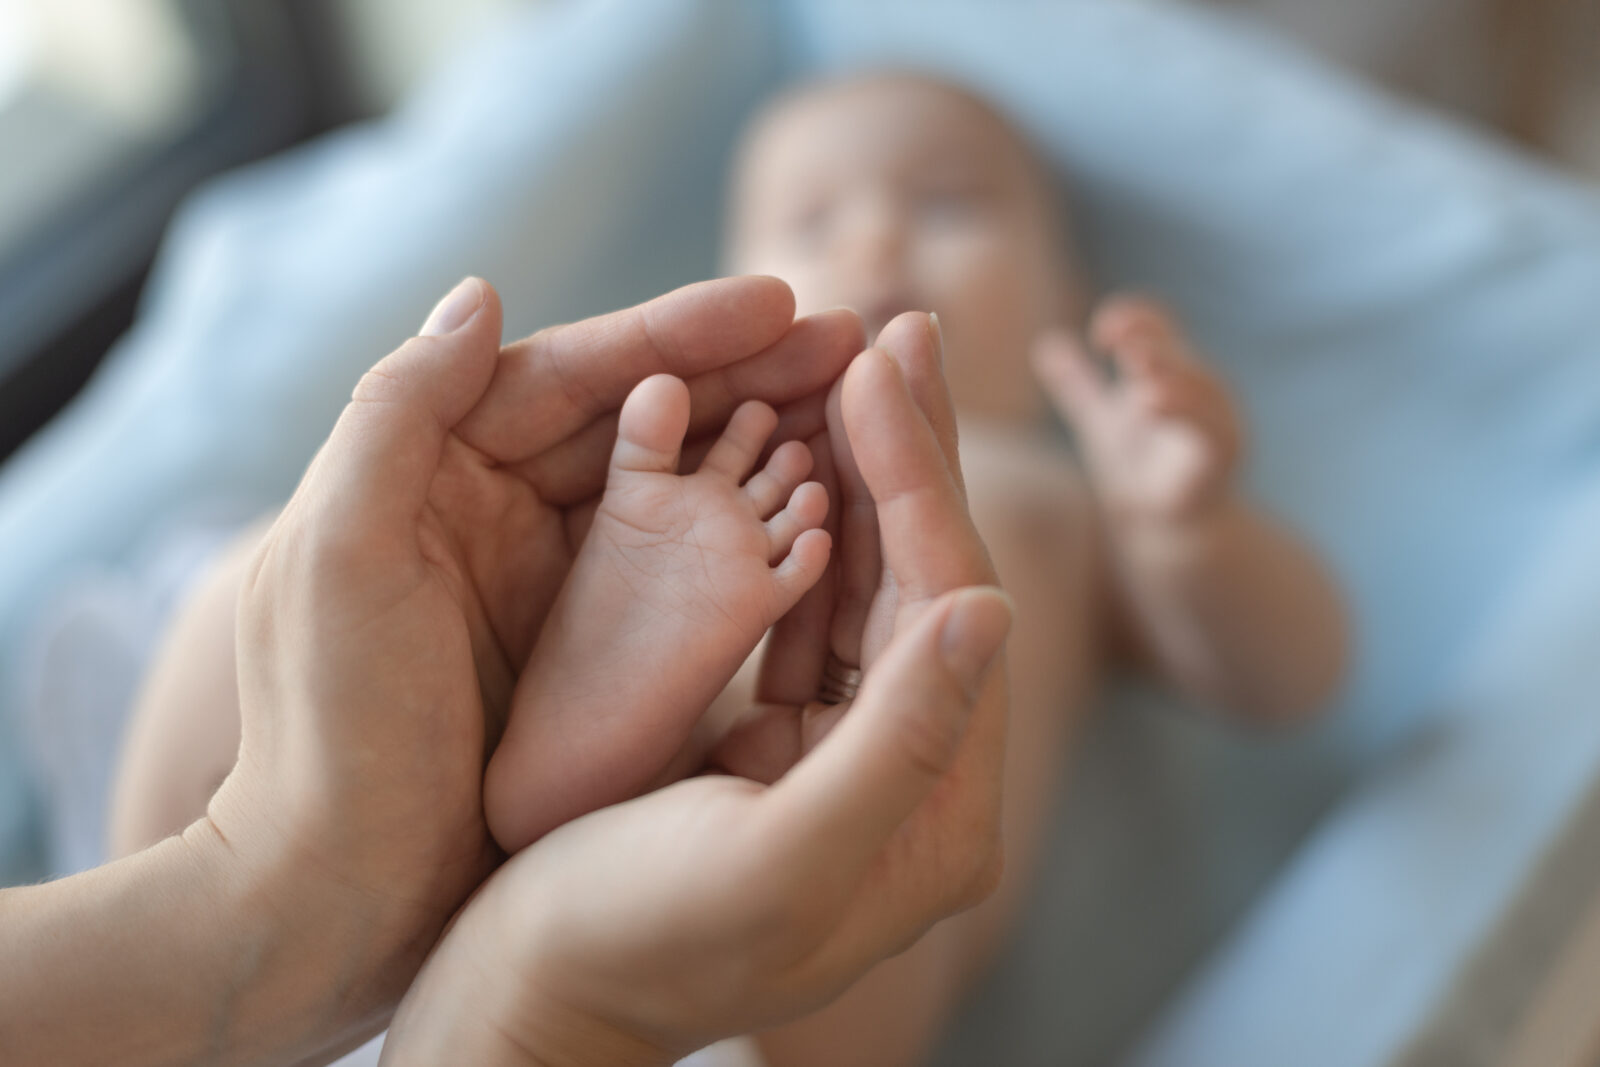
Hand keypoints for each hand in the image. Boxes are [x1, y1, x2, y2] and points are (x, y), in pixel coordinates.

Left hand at [203, 275, 862, 1050]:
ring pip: (679, 484)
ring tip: (862, 405)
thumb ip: (397, 413)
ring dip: (767, 439)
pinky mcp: (596, 652)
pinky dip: (758, 532)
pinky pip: (691, 569)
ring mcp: (558, 581)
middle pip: (643, 416)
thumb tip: (483, 290)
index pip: (573, 376)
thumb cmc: (326, 732)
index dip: (678, 332)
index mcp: (441, 471)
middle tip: (853, 337)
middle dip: (749, 373)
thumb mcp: (337, 556)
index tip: (779, 301)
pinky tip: (830, 511)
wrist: (336, 896)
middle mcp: (505, 511)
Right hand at [379, 312, 1012, 1066]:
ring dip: (858, 477)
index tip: (887, 364)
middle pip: (921, 587)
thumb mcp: (775, 857)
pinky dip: (799, 532)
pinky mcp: (780, 749)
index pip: (946, 612)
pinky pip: (805, 617)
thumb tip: (996, 607)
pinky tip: (794, 456)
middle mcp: (910, 784)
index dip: (919, 481)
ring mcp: (847, 761)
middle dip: (906, 456)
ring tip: (853, 365)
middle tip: (898, 330)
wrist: (532, 998)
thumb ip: (902, 742)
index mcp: (935, 819)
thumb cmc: (634, 944)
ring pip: (865, 589)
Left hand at [1032, 295, 1241, 523]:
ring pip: (1200, 384)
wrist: (1160, 527)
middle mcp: (1202, 388)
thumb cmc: (1139, 468)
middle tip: (1118, 334)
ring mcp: (1217, 419)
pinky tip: (1149, 403)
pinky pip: (1208, 426)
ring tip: (1135, 362)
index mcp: (1176, 372)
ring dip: (1168, 370)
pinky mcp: (1220, 453)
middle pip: (1179, 351)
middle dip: (1150, 339)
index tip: (1099, 332)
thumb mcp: (1102, 419)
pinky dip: (1183, 410)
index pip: (1159, 326)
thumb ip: (1078, 383)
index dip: (1133, 319)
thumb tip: (1046, 343)